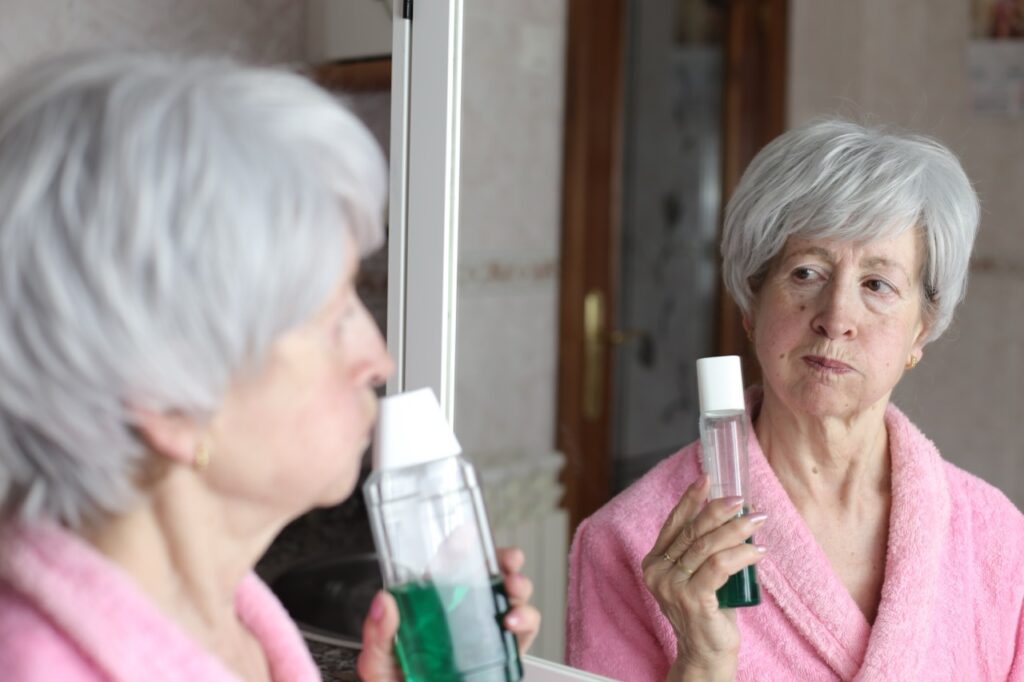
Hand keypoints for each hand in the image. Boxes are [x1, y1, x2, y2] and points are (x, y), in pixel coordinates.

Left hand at [356, 546, 541, 680]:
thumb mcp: (378, 661)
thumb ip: (378, 634)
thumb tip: (383, 602)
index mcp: (431, 606)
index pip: (448, 567)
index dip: (461, 547)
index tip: (468, 535)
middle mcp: (461, 614)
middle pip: (488, 575)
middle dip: (504, 560)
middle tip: (507, 560)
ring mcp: (484, 632)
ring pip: (512, 596)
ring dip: (520, 586)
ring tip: (513, 590)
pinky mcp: (502, 652)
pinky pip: (525, 631)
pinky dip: (527, 620)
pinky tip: (513, 623)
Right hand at [641, 475, 766, 679]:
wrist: (705, 654)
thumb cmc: (707, 613)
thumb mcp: (699, 576)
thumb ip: (703, 551)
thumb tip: (736, 515)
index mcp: (654, 563)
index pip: (673, 523)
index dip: (690, 499)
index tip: (708, 479)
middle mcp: (658, 573)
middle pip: (692, 531)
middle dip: (719, 511)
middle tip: (743, 501)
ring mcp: (672, 587)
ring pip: (706, 546)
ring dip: (736, 530)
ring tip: (757, 521)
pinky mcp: (692, 600)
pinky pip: (719, 567)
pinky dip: (741, 554)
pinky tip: (758, 551)